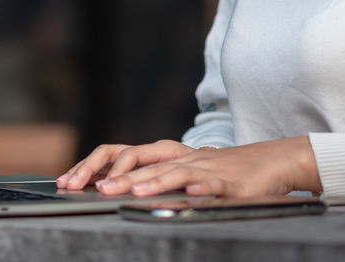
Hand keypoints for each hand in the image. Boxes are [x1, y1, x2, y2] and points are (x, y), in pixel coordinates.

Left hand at [61, 137, 321, 197]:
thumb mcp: (185, 174)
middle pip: (143, 161)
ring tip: (133, 191)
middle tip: (94, 189)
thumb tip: (121, 189)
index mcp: (167, 154)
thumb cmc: (225, 172)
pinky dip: (201, 186)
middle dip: (117, 176)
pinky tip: (191, 190)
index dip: (97, 165)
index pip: (123, 153)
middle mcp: (181, 156)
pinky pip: (213, 183)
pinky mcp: (229, 181)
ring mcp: (204, 166)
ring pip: (173, 171)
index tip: (73, 183)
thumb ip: (157, 178)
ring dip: (152, 181)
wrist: (270, 163)